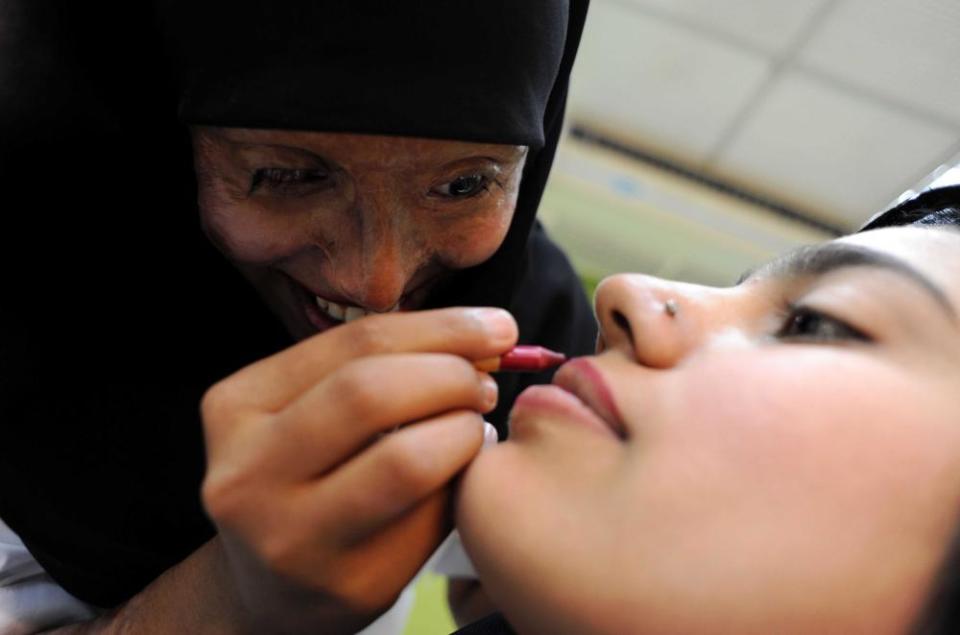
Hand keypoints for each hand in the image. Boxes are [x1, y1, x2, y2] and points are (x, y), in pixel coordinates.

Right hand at [199, 307, 516, 633]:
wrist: (272, 588)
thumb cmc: (303, 476)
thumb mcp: (304, 410)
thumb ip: (373, 367)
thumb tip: (483, 333)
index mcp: (237, 407)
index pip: (354, 343)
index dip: (440, 328)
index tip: (496, 327)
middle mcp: (249, 474)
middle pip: (372, 393)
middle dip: (451, 375)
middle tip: (485, 384)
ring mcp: (294, 538)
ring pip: (407, 461)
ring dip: (464, 432)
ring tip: (476, 427)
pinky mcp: (348, 585)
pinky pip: (428, 518)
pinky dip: (461, 485)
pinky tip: (463, 478)